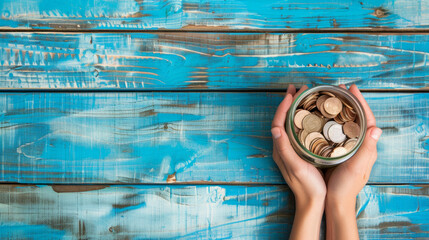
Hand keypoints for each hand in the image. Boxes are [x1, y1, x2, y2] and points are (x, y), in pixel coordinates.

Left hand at [271, 84, 325, 239]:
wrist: (312, 202)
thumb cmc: (307, 186)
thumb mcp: (296, 167)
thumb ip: (285, 148)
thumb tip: (275, 129)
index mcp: (281, 149)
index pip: (279, 121)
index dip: (284, 106)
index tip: (292, 93)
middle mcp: (283, 147)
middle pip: (283, 119)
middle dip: (290, 103)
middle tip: (299, 88)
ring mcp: (291, 150)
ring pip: (290, 124)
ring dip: (296, 109)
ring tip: (304, 97)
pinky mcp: (298, 153)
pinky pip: (298, 130)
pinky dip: (302, 119)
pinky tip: (312, 117)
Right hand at [324, 84, 381, 239]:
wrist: (336, 200)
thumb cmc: (346, 186)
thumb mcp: (357, 167)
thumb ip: (367, 149)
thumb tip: (377, 128)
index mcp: (366, 146)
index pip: (367, 118)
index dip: (360, 102)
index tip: (352, 88)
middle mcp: (358, 145)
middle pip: (356, 118)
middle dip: (349, 101)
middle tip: (340, 88)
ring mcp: (347, 148)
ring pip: (345, 123)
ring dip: (339, 109)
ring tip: (330, 97)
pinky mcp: (337, 151)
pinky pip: (335, 131)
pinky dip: (330, 121)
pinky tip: (321, 117)